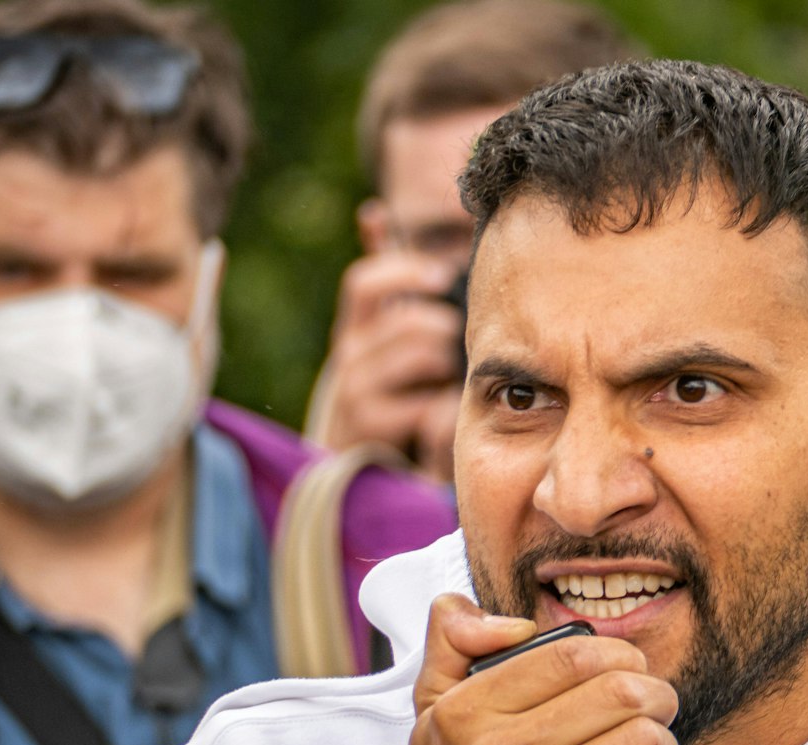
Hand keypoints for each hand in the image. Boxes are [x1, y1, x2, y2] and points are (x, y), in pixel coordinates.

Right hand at [309, 251, 463, 479]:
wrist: (351, 470)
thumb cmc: (385, 392)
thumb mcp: (381, 337)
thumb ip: (385, 282)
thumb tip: (373, 211)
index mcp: (355, 328)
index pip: (365, 282)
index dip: (405, 271)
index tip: (443, 273)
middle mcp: (347, 355)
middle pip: (407, 319)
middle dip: (446, 325)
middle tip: (460, 339)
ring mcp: (354, 392)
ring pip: (421, 354)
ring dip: (450, 362)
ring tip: (452, 376)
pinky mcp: (368, 427)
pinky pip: (426, 404)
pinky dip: (448, 404)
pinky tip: (452, 410)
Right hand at [409, 594, 686, 744]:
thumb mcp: (432, 718)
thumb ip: (452, 644)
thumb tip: (505, 620)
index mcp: (466, 712)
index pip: (572, 653)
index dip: (618, 653)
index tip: (627, 669)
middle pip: (620, 690)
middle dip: (655, 694)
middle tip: (654, 708)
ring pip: (646, 738)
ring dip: (663, 744)